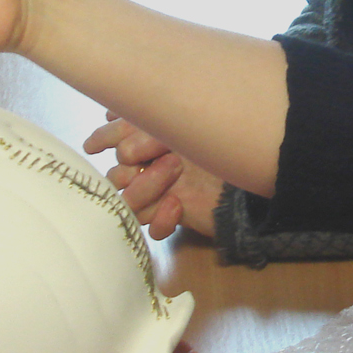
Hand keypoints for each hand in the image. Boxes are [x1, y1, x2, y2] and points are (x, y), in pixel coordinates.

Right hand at [85, 115, 223, 239]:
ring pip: (127, 202)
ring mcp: (158, 193)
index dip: (104, 139)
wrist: (251, 169)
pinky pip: (150, 227)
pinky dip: (161, 219)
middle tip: (169, 157)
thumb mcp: (179, 125)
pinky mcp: (171, 216)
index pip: (109, 139)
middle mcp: (147, 166)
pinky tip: (177, 206)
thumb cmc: (215, 139)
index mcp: (145, 137)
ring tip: (177, 173)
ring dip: (146, 188)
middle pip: (115, 175)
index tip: (102, 143)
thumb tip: (122, 153)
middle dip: (134, 165)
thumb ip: (144, 132)